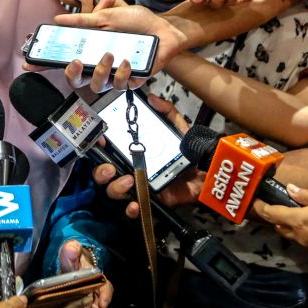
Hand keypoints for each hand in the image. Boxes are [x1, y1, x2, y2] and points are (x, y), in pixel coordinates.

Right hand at [55, 3, 184, 82]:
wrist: (164, 27)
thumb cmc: (136, 22)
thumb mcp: (108, 15)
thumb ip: (84, 19)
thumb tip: (59, 20)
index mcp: (89, 51)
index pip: (62, 61)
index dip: (44, 64)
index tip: (30, 62)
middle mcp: (98, 65)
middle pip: (76, 81)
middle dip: (72, 74)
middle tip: (76, 61)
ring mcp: (114, 74)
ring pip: (97, 86)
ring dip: (101, 70)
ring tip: (110, 54)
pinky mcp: (132, 80)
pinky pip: (122, 85)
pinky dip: (123, 73)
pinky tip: (127, 61)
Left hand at [56, 240, 112, 307]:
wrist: (69, 267)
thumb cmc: (73, 260)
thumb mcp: (71, 253)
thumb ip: (72, 250)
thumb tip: (72, 248)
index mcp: (97, 281)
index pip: (106, 288)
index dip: (105, 296)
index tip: (102, 304)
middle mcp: (98, 295)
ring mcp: (91, 306)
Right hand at [92, 95, 201, 218]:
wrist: (208, 175)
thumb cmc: (191, 151)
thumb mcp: (179, 128)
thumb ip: (167, 112)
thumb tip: (152, 98)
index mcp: (134, 152)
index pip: (109, 150)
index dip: (100, 147)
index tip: (101, 142)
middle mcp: (131, 169)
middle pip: (104, 173)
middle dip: (101, 172)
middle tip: (111, 168)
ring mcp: (138, 186)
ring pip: (113, 191)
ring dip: (115, 187)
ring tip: (128, 181)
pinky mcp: (148, 201)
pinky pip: (132, 209)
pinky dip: (130, 209)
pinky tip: (135, 204)